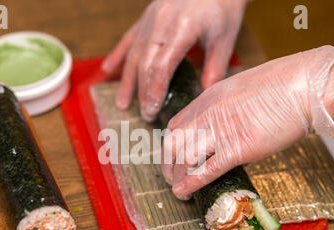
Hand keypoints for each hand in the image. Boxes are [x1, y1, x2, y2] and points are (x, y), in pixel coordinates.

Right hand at [102, 0, 246, 121]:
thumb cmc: (223, 7)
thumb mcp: (225, 39)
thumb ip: (214, 69)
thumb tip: (204, 99)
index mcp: (183, 27)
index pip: (162, 66)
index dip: (154, 91)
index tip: (152, 111)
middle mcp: (162, 21)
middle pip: (145, 63)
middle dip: (143, 92)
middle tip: (144, 115)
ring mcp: (150, 17)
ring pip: (134, 53)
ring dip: (127, 80)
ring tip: (122, 103)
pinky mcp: (146, 15)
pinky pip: (129, 38)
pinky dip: (118, 55)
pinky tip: (108, 70)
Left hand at [162, 45, 333, 198]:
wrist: (305, 87)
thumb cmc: (281, 85)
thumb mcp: (240, 88)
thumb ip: (224, 106)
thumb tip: (220, 123)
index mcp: (208, 97)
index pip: (176, 124)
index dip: (171, 144)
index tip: (173, 156)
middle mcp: (208, 114)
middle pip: (173, 142)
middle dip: (167, 163)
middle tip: (170, 177)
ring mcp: (222, 131)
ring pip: (185, 158)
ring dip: (177, 176)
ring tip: (177, 189)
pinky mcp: (238, 148)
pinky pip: (207, 170)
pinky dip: (191, 183)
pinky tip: (184, 192)